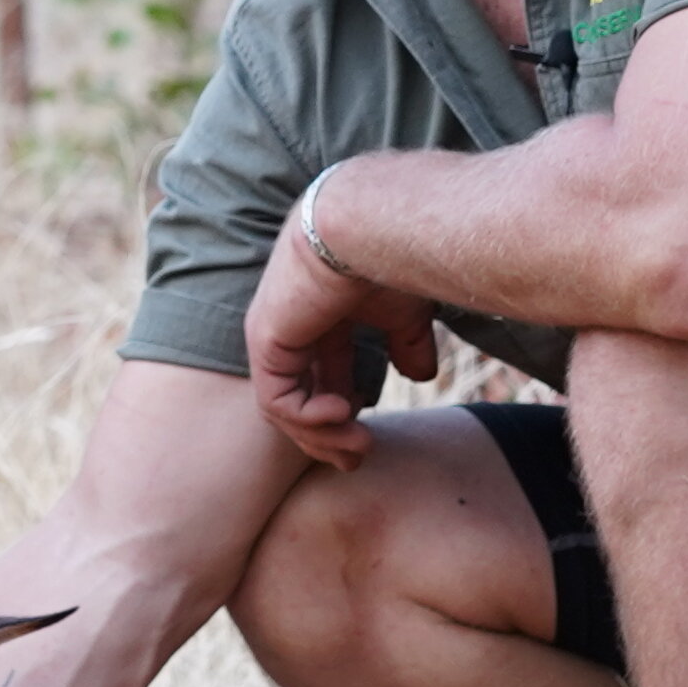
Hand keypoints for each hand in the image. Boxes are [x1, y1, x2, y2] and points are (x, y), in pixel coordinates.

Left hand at [241, 200, 438, 468]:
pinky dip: (308, 419)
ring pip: (284, 408)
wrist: (371, 226)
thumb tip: (422, 377)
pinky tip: (344, 413)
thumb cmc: (392, 256)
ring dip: (321, 437)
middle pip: (297, 398)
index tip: (368, 438)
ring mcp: (273, 334)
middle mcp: (289, 326)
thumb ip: (407, 343)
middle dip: (326, 437)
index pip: (319, 378)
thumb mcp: (404, 312)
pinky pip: (276, 402)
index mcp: (318, 317)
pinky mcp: (265, 341)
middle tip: (358, 460)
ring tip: (359, 447)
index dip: (342, 413)